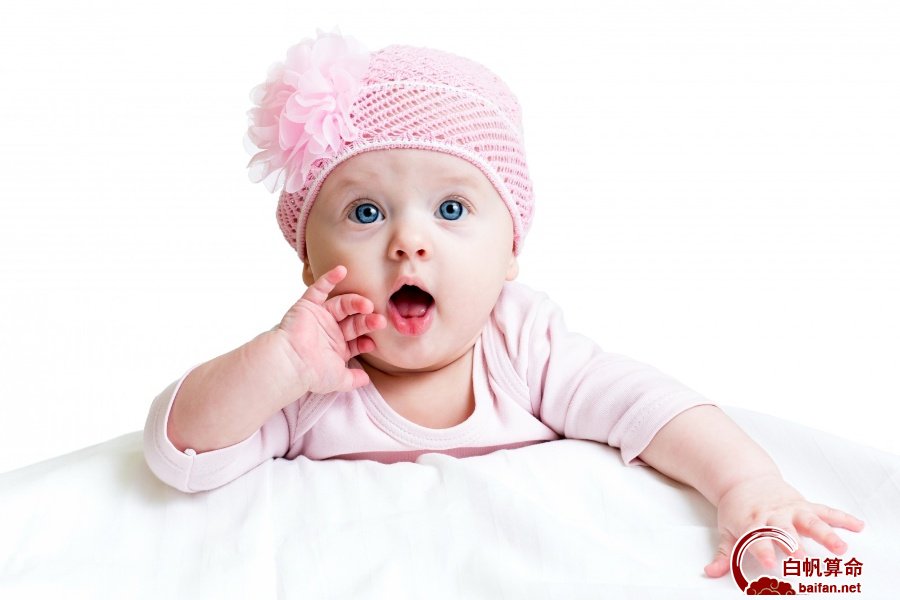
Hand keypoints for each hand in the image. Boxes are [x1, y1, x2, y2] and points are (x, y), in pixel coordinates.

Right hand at [274, 265, 385, 393]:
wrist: (291, 364)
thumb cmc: (312, 373)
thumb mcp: (339, 379)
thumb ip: (353, 379)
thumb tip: (366, 380)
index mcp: (337, 346)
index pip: (357, 338)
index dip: (367, 339)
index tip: (373, 343)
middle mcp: (330, 330)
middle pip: (354, 320)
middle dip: (367, 320)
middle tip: (379, 320)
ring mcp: (320, 317)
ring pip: (342, 304)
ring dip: (355, 302)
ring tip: (366, 305)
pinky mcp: (308, 306)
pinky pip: (318, 290)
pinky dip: (329, 279)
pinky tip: (342, 270)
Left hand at [705, 474, 864, 577]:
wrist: (744, 480)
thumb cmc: (737, 510)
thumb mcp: (726, 530)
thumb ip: (723, 554)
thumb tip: (711, 572)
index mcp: (752, 523)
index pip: (756, 538)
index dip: (761, 550)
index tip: (767, 563)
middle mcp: (773, 516)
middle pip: (785, 530)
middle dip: (793, 543)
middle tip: (802, 557)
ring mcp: (791, 509)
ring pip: (810, 520)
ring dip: (826, 534)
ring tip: (840, 548)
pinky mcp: (804, 504)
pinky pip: (825, 510)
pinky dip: (842, 518)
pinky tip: (858, 526)